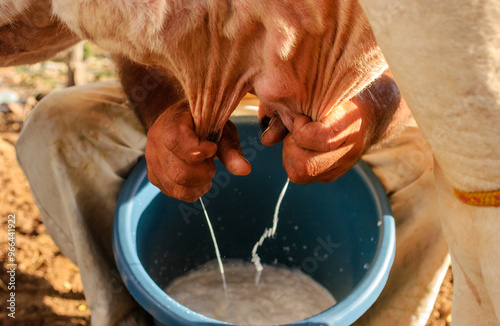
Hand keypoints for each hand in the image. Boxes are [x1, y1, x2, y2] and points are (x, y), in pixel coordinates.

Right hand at [145, 102, 249, 201]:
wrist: (178, 120)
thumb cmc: (202, 122)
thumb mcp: (219, 127)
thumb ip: (230, 148)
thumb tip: (245, 170)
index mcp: (169, 124)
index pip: (176, 142)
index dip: (199, 151)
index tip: (212, 148)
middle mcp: (155, 143)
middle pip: (179, 172)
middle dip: (204, 173)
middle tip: (211, 162)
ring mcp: (152, 162)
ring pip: (176, 187)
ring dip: (199, 184)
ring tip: (206, 172)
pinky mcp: (154, 177)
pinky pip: (174, 193)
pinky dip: (192, 191)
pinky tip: (199, 180)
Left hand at [259, 72, 405, 183]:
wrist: (368, 115)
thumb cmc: (338, 99)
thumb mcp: (318, 96)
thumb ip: (288, 114)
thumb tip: (266, 141)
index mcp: (348, 127)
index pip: (319, 139)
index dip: (302, 129)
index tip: (301, 118)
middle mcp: (347, 153)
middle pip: (305, 165)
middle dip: (291, 146)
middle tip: (295, 131)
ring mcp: (339, 168)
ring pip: (299, 174)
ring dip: (290, 154)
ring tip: (298, 138)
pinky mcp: (330, 176)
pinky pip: (301, 176)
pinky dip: (293, 160)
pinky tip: (301, 146)